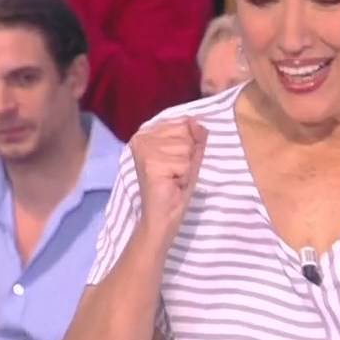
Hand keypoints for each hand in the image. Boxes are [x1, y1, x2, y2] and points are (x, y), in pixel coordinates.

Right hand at [129, 117, 206, 238]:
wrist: (162, 218)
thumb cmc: (175, 189)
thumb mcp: (189, 157)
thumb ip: (194, 137)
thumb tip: (197, 121)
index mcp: (147, 133)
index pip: (183, 123)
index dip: (188, 146)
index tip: (176, 163)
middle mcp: (142, 137)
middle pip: (185, 133)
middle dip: (187, 156)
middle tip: (176, 173)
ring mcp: (145, 149)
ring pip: (186, 148)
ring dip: (186, 167)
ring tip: (174, 179)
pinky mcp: (151, 163)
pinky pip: (185, 163)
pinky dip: (184, 176)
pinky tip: (172, 184)